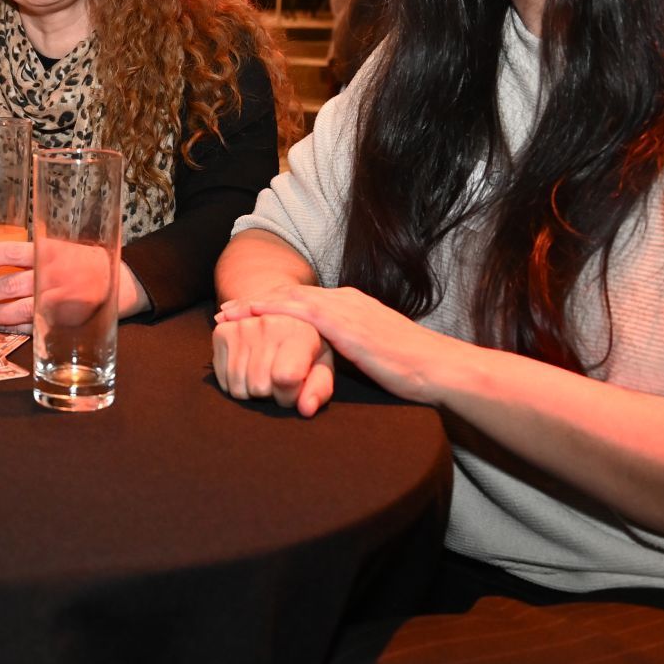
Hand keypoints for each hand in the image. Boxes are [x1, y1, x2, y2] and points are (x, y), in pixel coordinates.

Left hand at [0, 238, 145, 329]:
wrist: (120, 284)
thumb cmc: (85, 262)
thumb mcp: (61, 248)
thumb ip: (33, 254)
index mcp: (48, 253)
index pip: (7, 253)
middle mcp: (49, 277)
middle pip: (6, 284)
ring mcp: (54, 301)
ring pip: (15, 308)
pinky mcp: (59, 320)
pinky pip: (30, 325)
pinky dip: (11, 326)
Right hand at [210, 306, 334, 416]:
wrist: (279, 322)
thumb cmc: (305, 351)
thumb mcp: (321, 369)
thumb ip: (319, 390)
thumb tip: (305, 408)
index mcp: (300, 332)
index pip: (286, 379)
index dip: (290, 395)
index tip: (296, 387)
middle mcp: (269, 323)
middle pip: (259, 387)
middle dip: (270, 394)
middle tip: (278, 380)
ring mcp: (243, 326)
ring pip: (239, 387)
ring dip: (252, 392)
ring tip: (264, 375)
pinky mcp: (222, 332)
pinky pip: (223, 381)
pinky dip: (235, 385)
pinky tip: (247, 371)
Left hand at [217, 285, 482, 407]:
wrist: (437, 367)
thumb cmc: (412, 367)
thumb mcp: (374, 352)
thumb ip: (352, 350)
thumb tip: (334, 361)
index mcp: (352, 304)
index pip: (304, 300)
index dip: (272, 306)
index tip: (247, 313)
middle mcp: (345, 299)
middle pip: (290, 296)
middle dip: (255, 304)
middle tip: (226, 312)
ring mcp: (345, 308)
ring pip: (288, 300)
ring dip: (255, 306)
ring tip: (227, 316)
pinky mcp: (345, 324)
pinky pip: (300, 313)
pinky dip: (273, 311)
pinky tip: (252, 316)